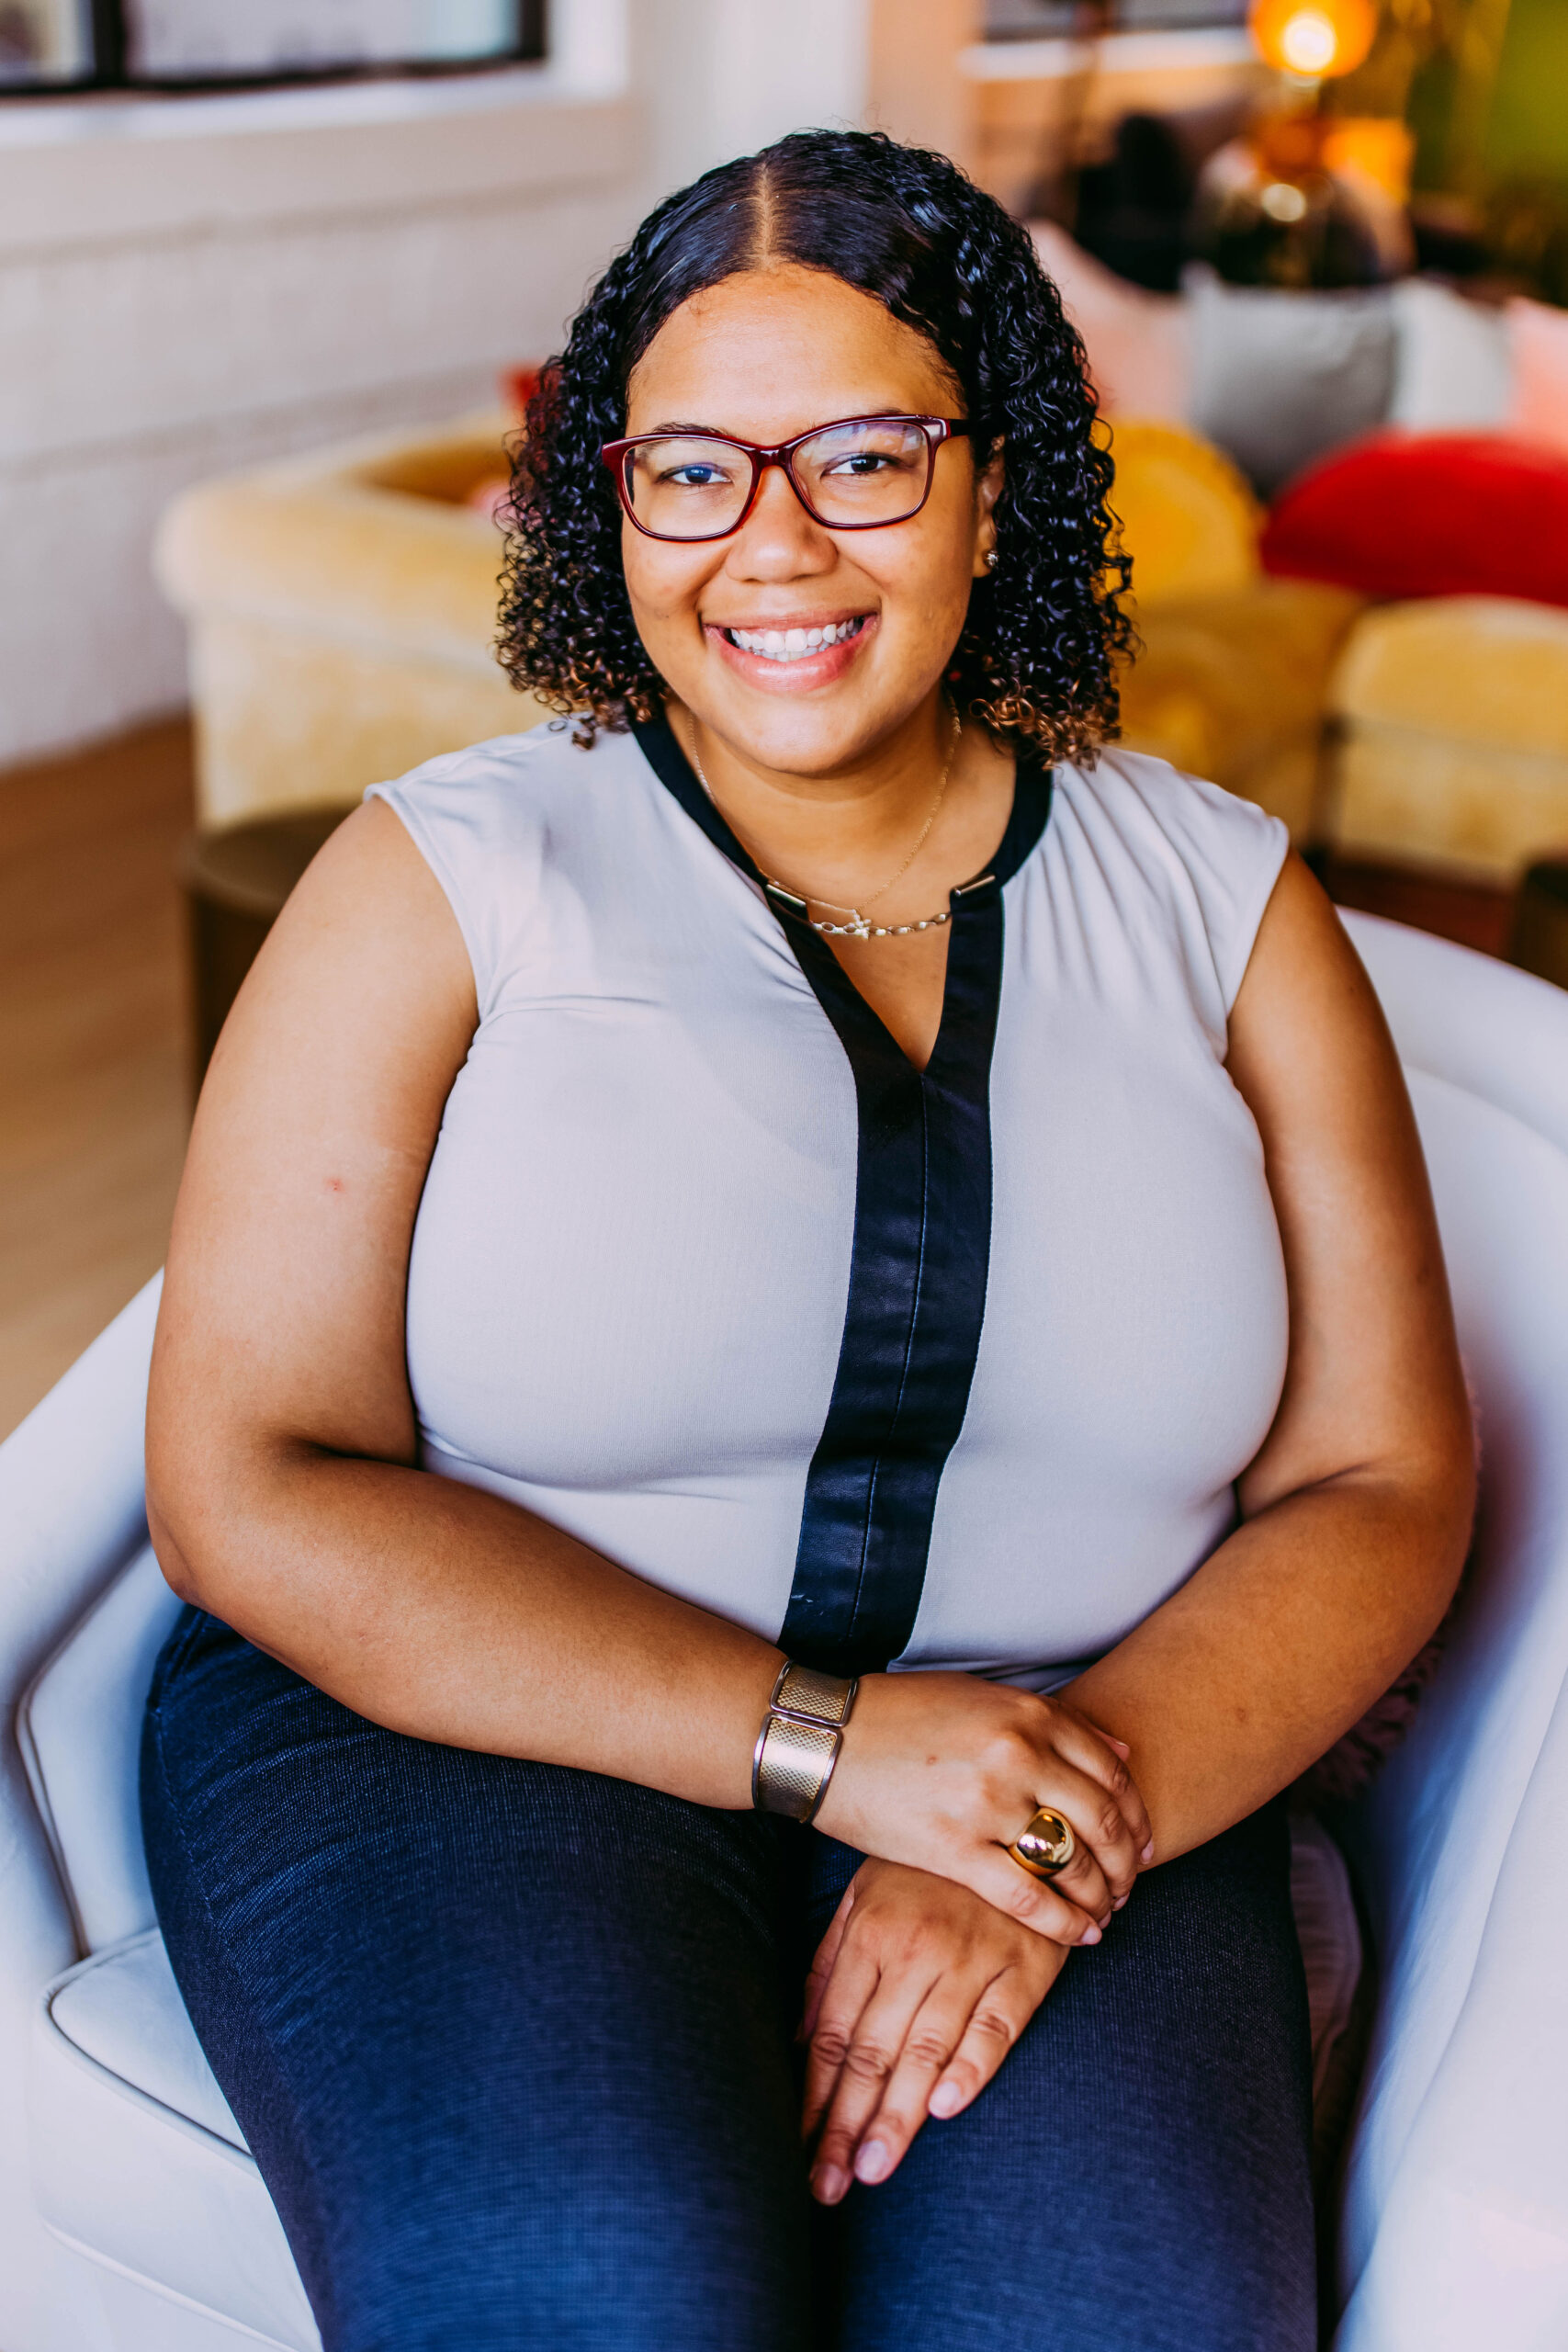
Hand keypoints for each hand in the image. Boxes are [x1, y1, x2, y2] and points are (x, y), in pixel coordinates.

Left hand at [801, 1858, 1067, 2202]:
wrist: (1017, 1818)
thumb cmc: (928, 1865)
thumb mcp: (865, 1894)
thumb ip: (831, 1962)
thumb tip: (801, 2039)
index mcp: (872, 1933)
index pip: (835, 2032)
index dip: (817, 2097)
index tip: (801, 2151)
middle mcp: (918, 1949)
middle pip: (873, 2051)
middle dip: (847, 2124)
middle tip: (828, 2184)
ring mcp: (973, 1958)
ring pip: (927, 2049)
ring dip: (898, 2115)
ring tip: (873, 2169)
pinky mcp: (1025, 1966)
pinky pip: (997, 2025)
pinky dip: (972, 2066)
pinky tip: (946, 2107)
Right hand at [813, 1671, 1151, 1945]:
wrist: (823, 1738)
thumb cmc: (900, 1715)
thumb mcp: (981, 1698)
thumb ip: (1050, 1723)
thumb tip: (1119, 1752)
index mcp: (1027, 1714)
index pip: (1111, 1772)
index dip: (1137, 1814)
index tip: (1144, 1841)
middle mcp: (1016, 1754)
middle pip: (1103, 1820)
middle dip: (1127, 1861)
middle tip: (1131, 1885)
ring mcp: (986, 1803)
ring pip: (1071, 1861)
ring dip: (1100, 1894)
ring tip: (1105, 1911)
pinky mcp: (952, 1848)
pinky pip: (1027, 1896)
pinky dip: (1063, 1921)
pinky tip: (1080, 1934)